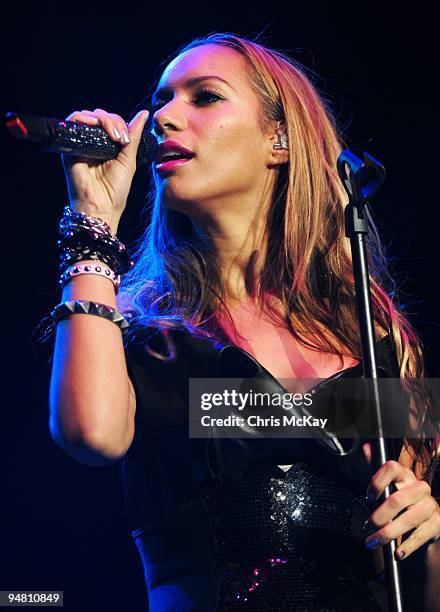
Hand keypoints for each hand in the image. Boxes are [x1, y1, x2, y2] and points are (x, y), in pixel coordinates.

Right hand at [62, 107, 148, 232]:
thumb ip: (133, 135)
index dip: (119, 123)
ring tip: (111, 135)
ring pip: (87, 116)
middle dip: (112, 121)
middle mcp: (93, 143)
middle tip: (120, 139)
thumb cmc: (116, 189)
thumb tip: (144, 113)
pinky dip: (82, 118)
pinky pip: (71, 123)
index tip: (126, 140)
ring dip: (101, 119)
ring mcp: (81, 144)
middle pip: (100, 116)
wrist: (102, 206)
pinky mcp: (69, 147)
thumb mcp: (128, 159)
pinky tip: (93, 125)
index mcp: (108, 146)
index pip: (112, 121)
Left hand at [362, 442, 439, 560]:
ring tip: (373, 542)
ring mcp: (430, 506)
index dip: (377, 481)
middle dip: (379, 516)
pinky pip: (420, 536)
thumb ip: (375, 468)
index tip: (367, 497)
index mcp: (405, 475)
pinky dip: (407, 546)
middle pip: (397, 499)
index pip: (392, 468)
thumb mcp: (387, 485)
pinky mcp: (437, 524)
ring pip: (408, 519)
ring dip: (388, 534)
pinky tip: (397, 552)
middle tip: (367, 526)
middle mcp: (420, 488)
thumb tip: (365, 447)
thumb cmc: (400, 502)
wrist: (424, 522)